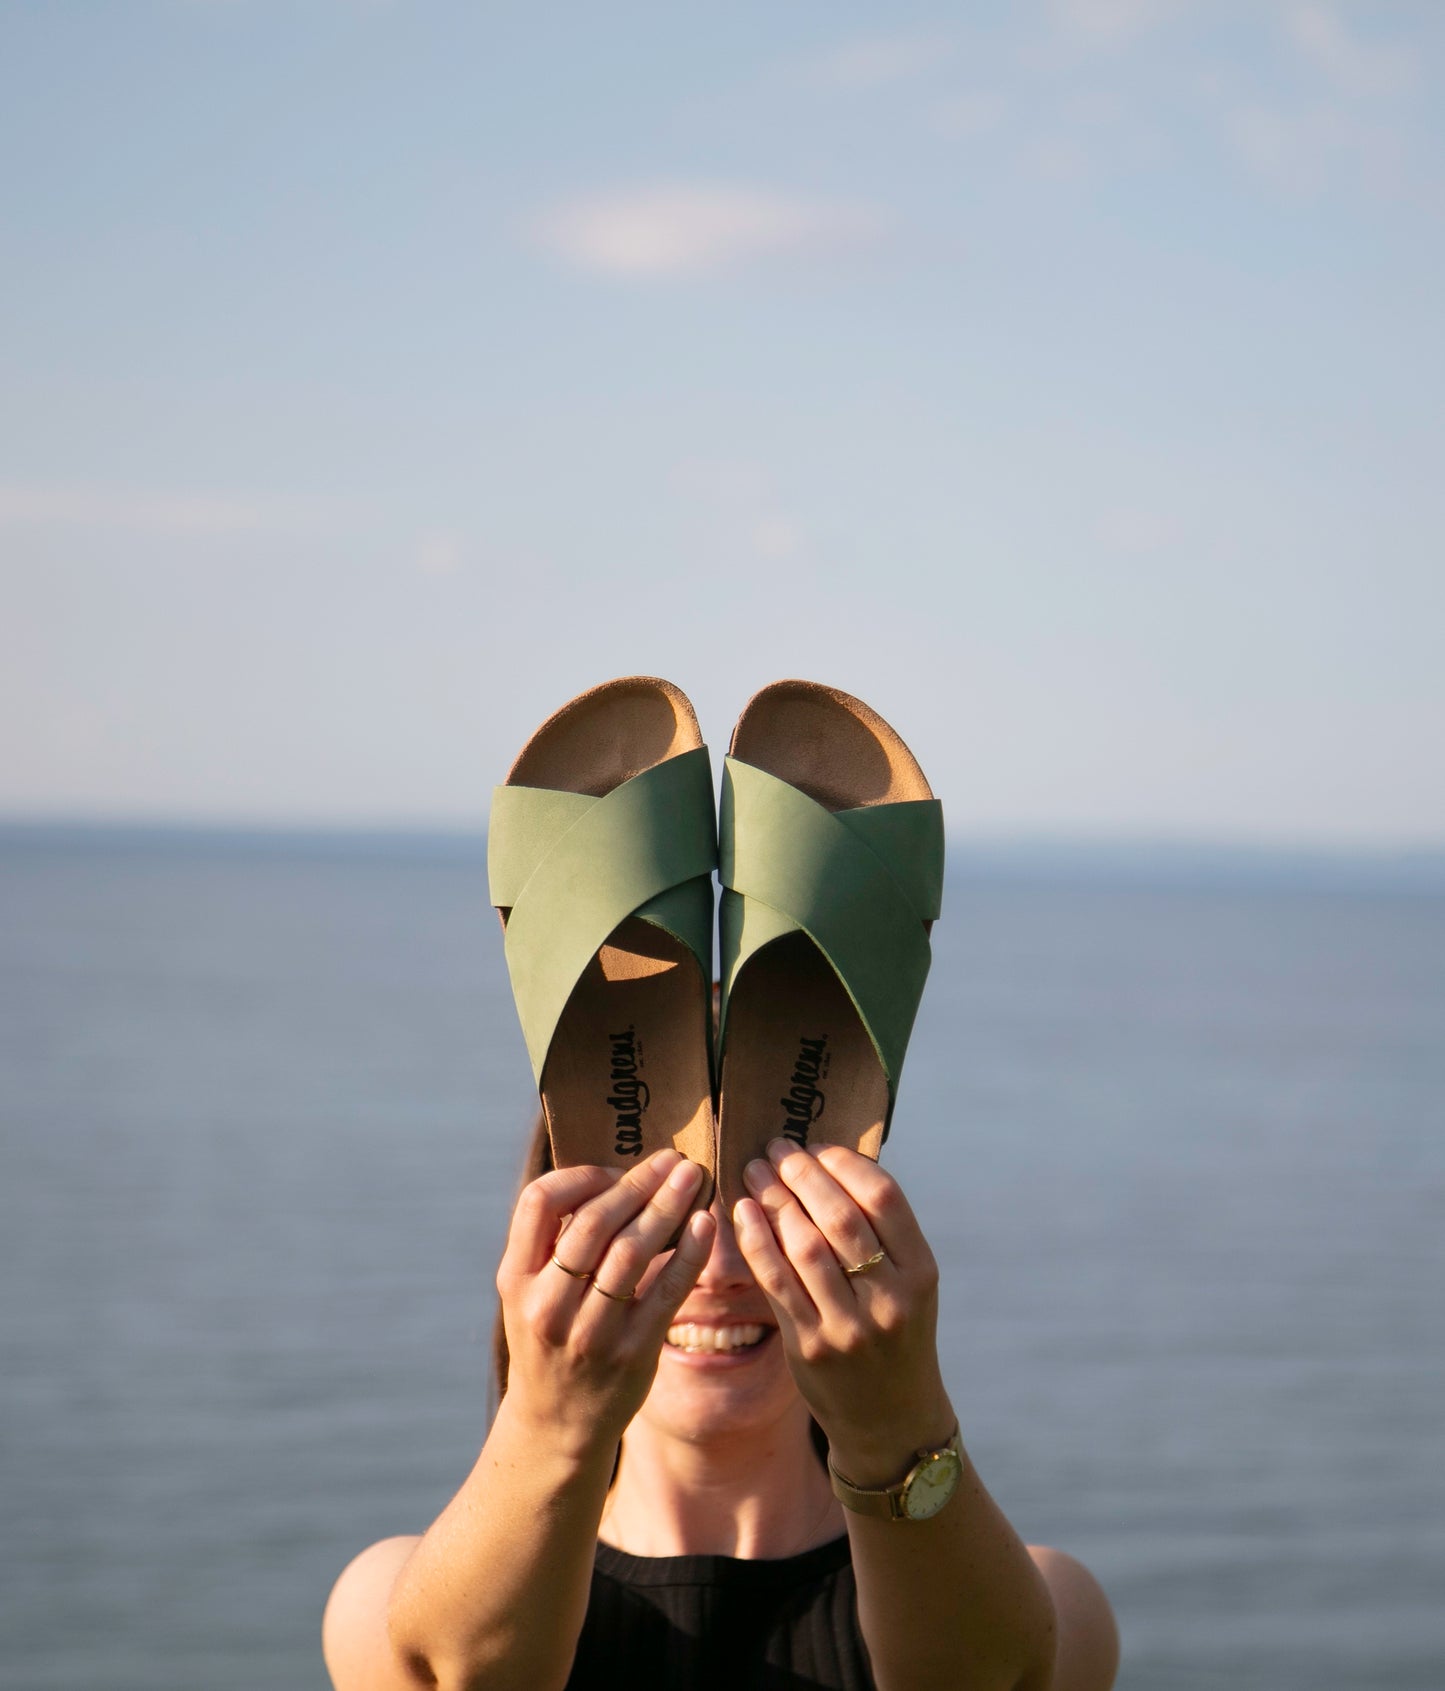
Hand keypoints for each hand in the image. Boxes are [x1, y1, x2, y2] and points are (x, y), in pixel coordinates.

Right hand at [496, 1150, 714, 1451]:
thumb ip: (554, 1241)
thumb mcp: (529, 1291)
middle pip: (594, 1224)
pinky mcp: (632, 1353)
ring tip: (693, 1177)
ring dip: (667, 1207)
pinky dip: (689, 1252)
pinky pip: (667, 1291)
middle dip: (638, 1184)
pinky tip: (706, 1223)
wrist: (557, 1422)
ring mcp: (591, 1332)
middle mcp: (548, 1305)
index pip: (540, 1202)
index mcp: (518, 1278)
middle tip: (672, 1159)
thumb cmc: (551, 1337)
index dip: (582, 1176)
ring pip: (632, 1253)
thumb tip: (615, 1176)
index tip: (615, 1170)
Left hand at [733, 1142, 951, 1479]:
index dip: (843, 1162)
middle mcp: (891, 1298)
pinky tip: (742, 1211)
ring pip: (805, 1245)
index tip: (815, 1145)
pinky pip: (776, 1281)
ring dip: (774, 1198)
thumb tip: (827, 1162)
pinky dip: (756, 1239)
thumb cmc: (894, 1333)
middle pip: (840, 1216)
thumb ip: (880, 1233)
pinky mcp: (811, 1347)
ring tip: (754, 1170)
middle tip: (776, 1147)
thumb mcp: (908, 1284)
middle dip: (801, 1173)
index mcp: (920, 1272)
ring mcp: (850, 1326)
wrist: (892, 1419)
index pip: (882, 1196)